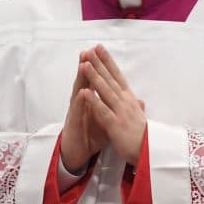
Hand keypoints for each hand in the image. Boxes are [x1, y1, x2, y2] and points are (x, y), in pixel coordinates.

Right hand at [60, 54, 108, 173]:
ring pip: (79, 92)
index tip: (103, 52)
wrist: (78, 154)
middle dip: (89, 66)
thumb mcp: (107, 119)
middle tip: (90, 50)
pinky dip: (80, 101)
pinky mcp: (73, 124)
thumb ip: (115, 106)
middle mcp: (83, 103)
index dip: (101, 68)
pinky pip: (77, 112)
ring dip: (81, 78)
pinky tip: (82, 92)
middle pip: (86, 82)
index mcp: (93, 101)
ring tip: (84, 63)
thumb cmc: (91, 135)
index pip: (97, 81)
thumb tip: (131, 98)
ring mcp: (76, 112)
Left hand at [81, 44, 146, 165]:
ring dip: (95, 77)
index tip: (99, 48)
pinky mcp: (115, 124)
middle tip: (90, 49)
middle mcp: (125, 101)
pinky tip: (85, 92)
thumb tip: (140, 100)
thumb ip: (137, 107)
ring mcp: (120, 112)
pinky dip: (94, 101)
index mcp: (129, 99)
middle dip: (100, 63)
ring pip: (106, 91)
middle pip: (110, 79)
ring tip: (85, 64)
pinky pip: (102, 111)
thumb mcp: (140, 118)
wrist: (148, 152)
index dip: (108, 62)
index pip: (117, 76)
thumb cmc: (143, 136)